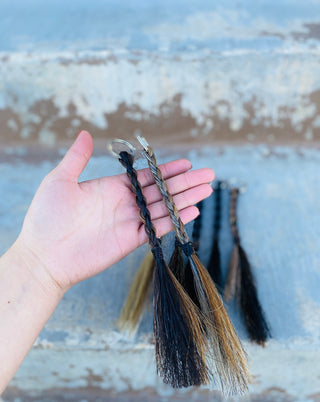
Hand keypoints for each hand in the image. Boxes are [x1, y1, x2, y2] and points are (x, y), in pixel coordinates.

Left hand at [16, 131, 213, 292]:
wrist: (43, 255)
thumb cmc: (46, 217)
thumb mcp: (60, 181)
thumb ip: (77, 158)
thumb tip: (86, 133)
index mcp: (112, 187)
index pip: (146, 175)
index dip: (167, 169)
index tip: (187, 162)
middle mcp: (125, 203)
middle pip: (162, 190)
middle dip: (185, 182)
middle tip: (208, 174)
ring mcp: (129, 222)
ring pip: (164, 208)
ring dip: (186, 199)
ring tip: (207, 189)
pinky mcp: (130, 241)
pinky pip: (158, 229)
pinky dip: (175, 220)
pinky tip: (192, 211)